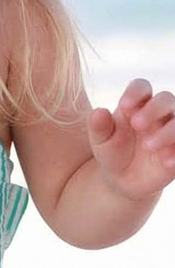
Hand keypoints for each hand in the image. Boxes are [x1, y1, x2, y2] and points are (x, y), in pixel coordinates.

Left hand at [88, 79, 174, 201]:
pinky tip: (166, 162)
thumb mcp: (101, 142)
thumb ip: (99, 127)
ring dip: (167, 132)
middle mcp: (158, 113)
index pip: (142, 87)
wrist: (123, 180)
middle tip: (137, 125)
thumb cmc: (112, 152)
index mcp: (137, 105)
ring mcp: (171, 130)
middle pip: (165, 99)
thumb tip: (98, 112)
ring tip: (148, 146)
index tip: (124, 105)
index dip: (136, 92)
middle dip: (153, 109)